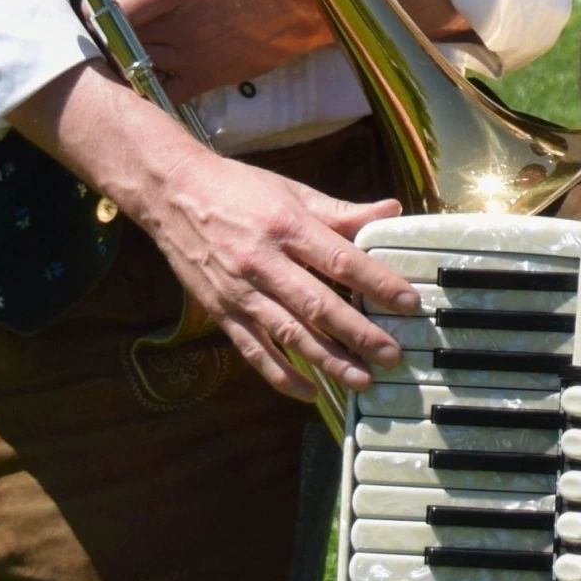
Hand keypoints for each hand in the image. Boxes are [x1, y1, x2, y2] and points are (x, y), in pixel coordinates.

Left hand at [99, 0, 334, 100]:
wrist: (305, 7)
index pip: (116, 7)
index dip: (95, 5)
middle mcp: (183, 27)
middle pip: (119, 37)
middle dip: (103, 29)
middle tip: (102, 19)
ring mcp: (193, 59)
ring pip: (134, 64)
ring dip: (120, 53)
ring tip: (120, 41)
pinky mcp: (205, 81)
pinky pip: (160, 92)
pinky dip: (145, 83)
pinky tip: (143, 68)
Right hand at [129, 143, 419, 400]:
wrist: (171, 192)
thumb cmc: (238, 189)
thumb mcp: (292, 190)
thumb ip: (342, 211)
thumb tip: (392, 212)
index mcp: (287, 225)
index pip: (341, 260)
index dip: (378, 283)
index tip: (409, 304)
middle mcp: (263, 262)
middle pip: (318, 305)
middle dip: (359, 333)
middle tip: (393, 355)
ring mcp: (239, 291)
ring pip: (289, 334)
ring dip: (327, 360)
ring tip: (361, 379)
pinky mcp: (220, 311)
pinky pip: (253, 350)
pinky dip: (280, 375)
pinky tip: (308, 391)